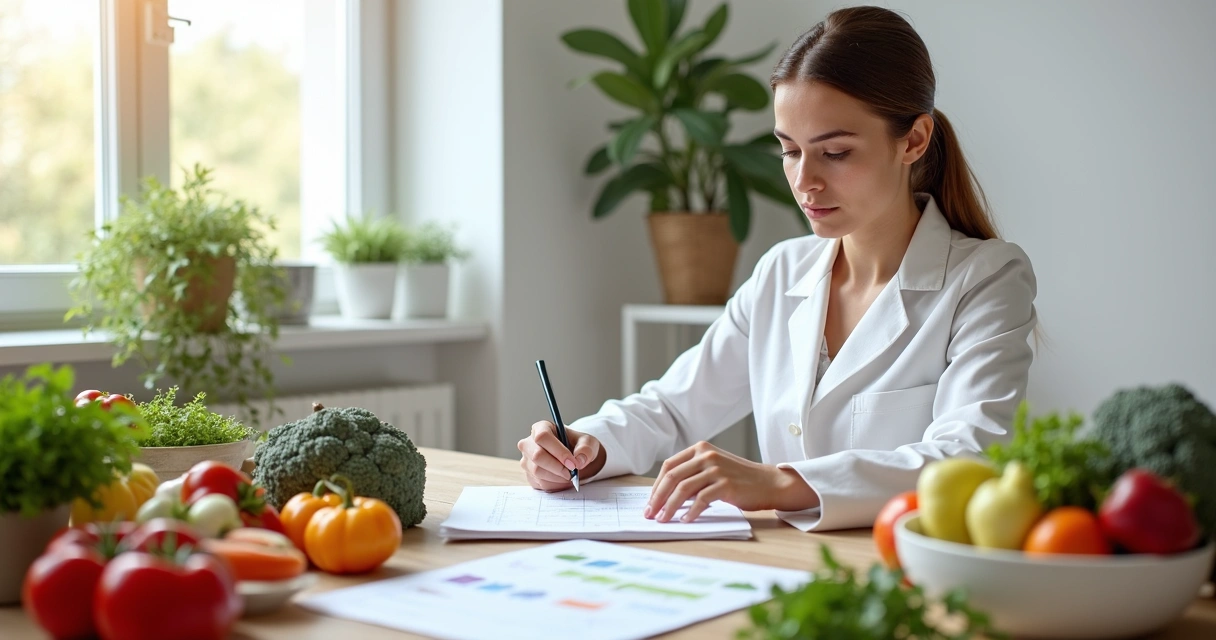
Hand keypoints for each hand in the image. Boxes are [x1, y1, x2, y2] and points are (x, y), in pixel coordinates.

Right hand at [518, 421, 605, 491]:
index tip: (572, 463)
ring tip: (569, 475)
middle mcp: (529, 443)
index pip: (543, 437)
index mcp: (542, 428)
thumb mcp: (588, 443)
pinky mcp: (528, 474)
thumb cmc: (578, 446)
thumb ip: (586, 449)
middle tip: (572, 473)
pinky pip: (539, 482)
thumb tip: (579, 461)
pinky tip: (562, 479)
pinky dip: (554, 484)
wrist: (574, 459)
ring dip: (557, 477)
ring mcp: (526, 459)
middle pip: (537, 455)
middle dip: (557, 467)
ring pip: (537, 471)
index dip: (558, 451)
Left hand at [645, 441, 819, 522]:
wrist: (769, 483)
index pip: (669, 466)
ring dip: (670, 507)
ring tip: (664, 520)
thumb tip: (665, 496)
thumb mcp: (713, 469)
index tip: (650, 502)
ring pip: (683, 489)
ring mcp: (716, 469)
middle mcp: (706, 455)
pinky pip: (701, 500)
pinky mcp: (725, 484)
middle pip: (672, 477)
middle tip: (650, 514)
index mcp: (700, 449)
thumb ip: (693, 475)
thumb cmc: (740, 479)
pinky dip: (690, 512)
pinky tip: (685, 520)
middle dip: (657, 498)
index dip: (656, 486)